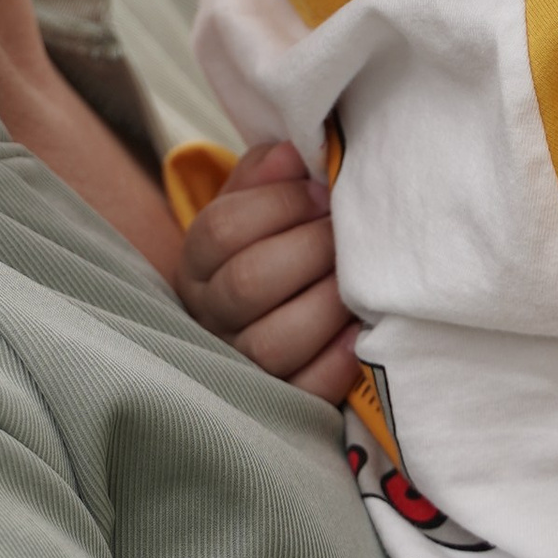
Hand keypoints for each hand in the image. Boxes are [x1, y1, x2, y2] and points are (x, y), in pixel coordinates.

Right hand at [175, 140, 358, 402]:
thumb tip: (291, 153)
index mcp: (199, 263)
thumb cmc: (273, 248)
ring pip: (272, 344)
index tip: (322, 192)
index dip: (278, 205)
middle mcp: (210, 316)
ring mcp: (240, 365)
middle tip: (345, 233)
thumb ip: (266, 175)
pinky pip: (304, 391)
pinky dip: (336, 361)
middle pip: (247, 285)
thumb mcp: (254, 206)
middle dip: (310, 250)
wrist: (275, 316)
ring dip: (324, 305)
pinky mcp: (280, 404)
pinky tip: (359, 333)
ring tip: (356, 281)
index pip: (221, 230)